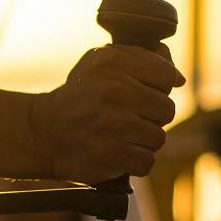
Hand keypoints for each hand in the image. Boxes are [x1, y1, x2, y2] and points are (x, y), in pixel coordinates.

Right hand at [31, 44, 184, 183]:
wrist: (43, 132)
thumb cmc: (79, 96)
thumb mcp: (100, 63)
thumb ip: (140, 58)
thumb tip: (177, 75)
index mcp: (113, 62)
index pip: (167, 76)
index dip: (158, 88)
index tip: (142, 94)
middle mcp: (115, 90)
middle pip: (166, 109)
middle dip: (151, 116)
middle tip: (129, 117)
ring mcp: (115, 124)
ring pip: (158, 137)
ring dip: (142, 141)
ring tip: (120, 136)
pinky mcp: (114, 154)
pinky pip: (147, 161)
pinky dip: (134, 162)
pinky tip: (117, 153)